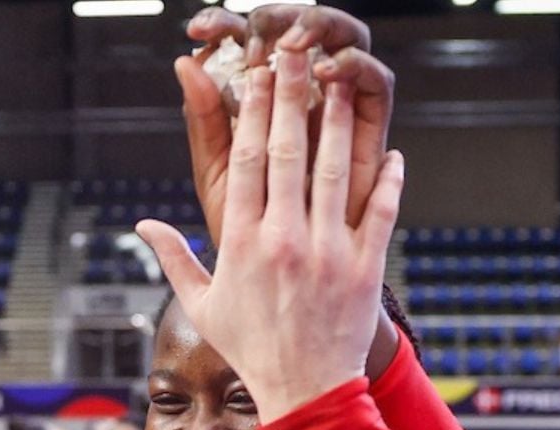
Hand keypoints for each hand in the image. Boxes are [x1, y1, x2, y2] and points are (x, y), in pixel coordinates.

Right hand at [140, 50, 404, 423]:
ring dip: (337, 122)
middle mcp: (283, 239)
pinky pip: (379, 211)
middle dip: (290, 97)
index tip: (253, 78)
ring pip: (333, 171)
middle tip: (294, 54)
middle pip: (286, 152)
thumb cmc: (249, 348)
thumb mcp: (201, 303)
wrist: (305, 392)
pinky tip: (391, 151)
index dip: (250, 114)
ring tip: (340, 81)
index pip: (245, 163)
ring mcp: (328, 251)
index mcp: (241, 244)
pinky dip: (387, 180)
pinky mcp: (366, 266)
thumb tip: (142, 225)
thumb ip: (173, 258)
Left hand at [180, 5, 391, 243]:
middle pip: (296, 27)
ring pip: (342, 41)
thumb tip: (184, 63)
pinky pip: (376, 84)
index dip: (223, 26)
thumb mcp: (215, 169)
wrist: (280, 273)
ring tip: (292, 45)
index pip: (242, 39)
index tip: (200, 27)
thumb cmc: (242, 222)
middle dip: (275, 20)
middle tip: (253, 29)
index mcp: (256, 94)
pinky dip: (359, 70)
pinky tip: (332, 71)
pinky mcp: (370, 126)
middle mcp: (301, 90)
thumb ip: (204, 119)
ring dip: (319, 33)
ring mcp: (338, 103)